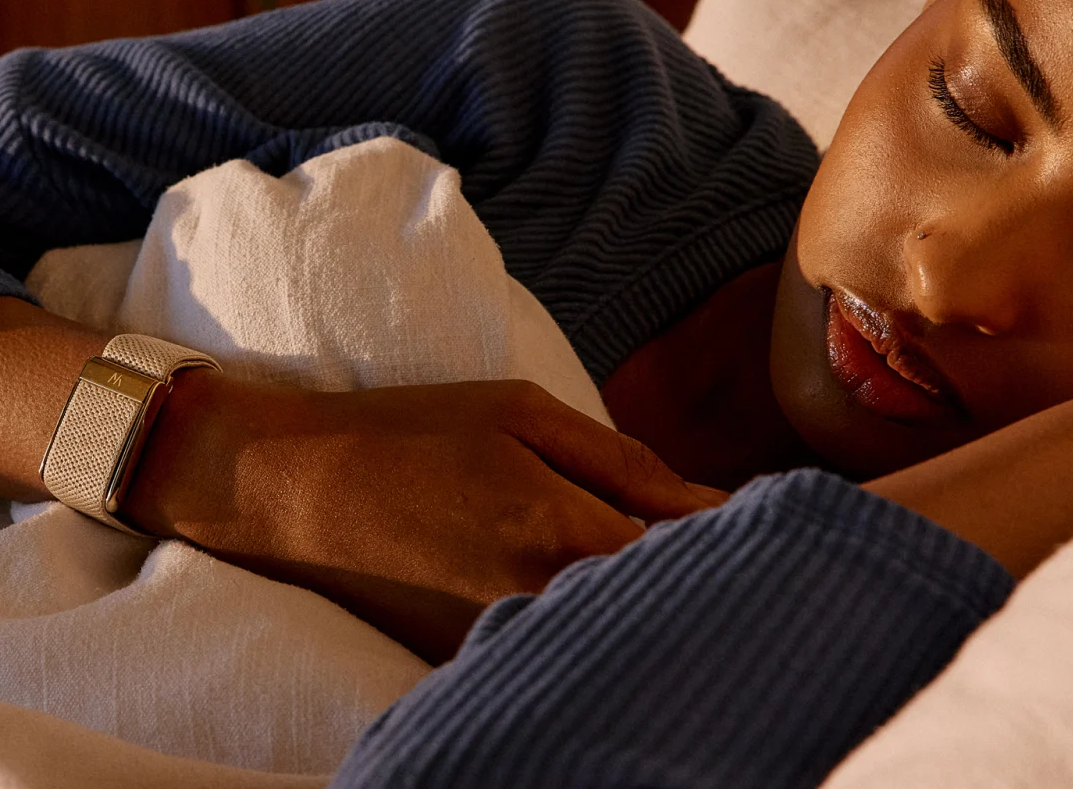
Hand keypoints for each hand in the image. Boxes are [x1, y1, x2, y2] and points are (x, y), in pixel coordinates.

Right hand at [123, 374, 723, 662]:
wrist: (284, 490)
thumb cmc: (408, 433)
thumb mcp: (520, 411)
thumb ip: (624, 461)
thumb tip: (714, 504)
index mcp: (561, 528)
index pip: (695, 557)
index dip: (746, 545)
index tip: (788, 523)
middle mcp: (539, 599)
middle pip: (663, 608)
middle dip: (711, 581)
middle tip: (742, 551)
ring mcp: (503, 640)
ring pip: (614, 633)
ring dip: (652, 604)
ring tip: (672, 569)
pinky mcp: (471, 661)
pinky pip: (560, 648)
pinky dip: (593, 626)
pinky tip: (596, 596)